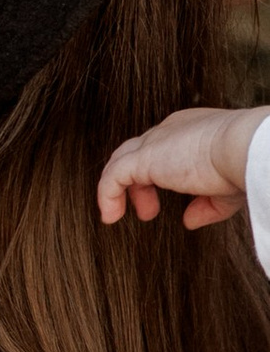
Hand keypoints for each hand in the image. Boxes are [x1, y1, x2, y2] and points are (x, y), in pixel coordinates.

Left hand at [95, 104, 269, 232]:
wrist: (245, 149)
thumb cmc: (242, 165)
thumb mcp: (224, 191)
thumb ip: (205, 205)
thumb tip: (189, 220)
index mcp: (190, 130)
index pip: (161, 149)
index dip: (156, 176)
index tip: (161, 201)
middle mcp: (170, 131)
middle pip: (138, 153)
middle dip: (137, 184)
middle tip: (147, 211)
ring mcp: (155, 142)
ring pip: (121, 162)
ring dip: (118, 190)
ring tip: (116, 215)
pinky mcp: (144, 157)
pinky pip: (112, 176)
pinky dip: (107, 196)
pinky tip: (110, 216)